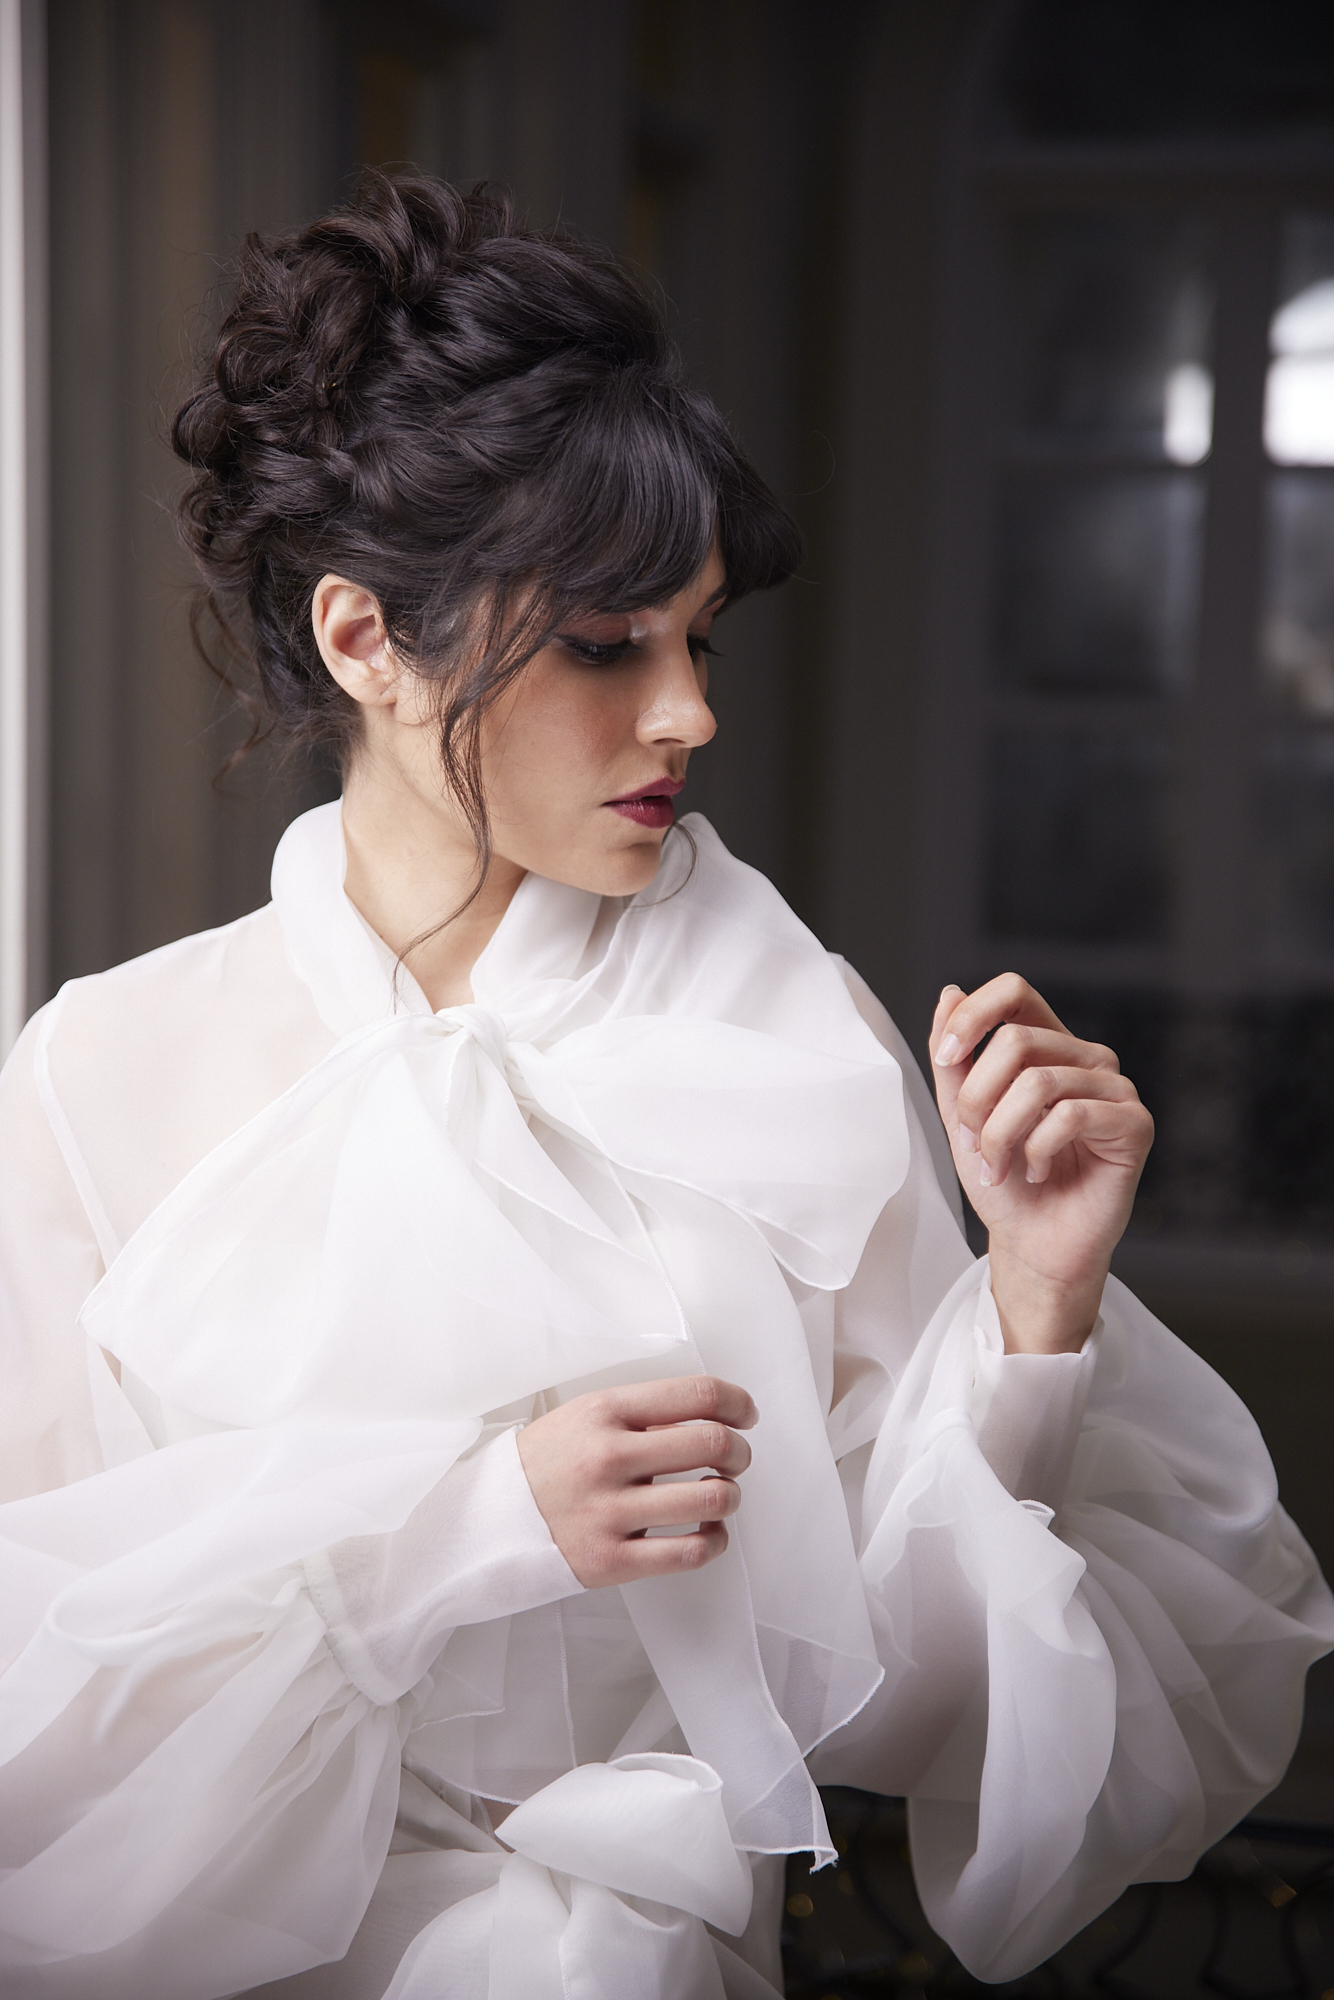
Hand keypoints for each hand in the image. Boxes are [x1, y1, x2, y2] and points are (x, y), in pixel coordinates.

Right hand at [516, 1375, 756, 1587]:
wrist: (483, 1522)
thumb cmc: (545, 1465)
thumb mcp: (583, 1418)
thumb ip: (641, 1416)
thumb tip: (709, 1418)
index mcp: (604, 1411)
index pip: (696, 1393)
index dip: (736, 1401)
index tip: (745, 1414)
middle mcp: (608, 1456)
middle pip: (713, 1442)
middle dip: (740, 1451)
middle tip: (736, 1459)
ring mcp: (609, 1511)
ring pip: (711, 1498)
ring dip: (731, 1496)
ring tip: (720, 1496)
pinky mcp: (611, 1561)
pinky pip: (690, 1552)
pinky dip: (715, 1541)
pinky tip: (708, 1533)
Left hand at [930, 976, 1153, 1354]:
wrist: (1032, 1244)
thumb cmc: (1004, 1180)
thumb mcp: (961, 1115)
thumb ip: (954, 1060)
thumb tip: (949, 994)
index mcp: (1047, 1046)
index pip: (1015, 991)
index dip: (974, 1015)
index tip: (946, 1058)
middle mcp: (1085, 1058)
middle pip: (1015, 1039)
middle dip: (977, 1099)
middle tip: (974, 1144)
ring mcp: (1114, 1088)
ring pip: (1038, 1081)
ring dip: (1000, 1134)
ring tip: (999, 1166)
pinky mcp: (1133, 1123)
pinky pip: (1069, 1115)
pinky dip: (1036, 1150)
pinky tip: (1035, 1171)